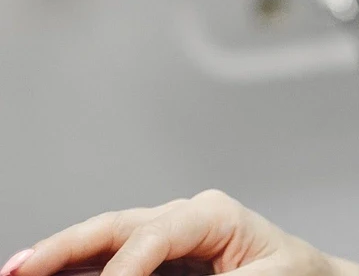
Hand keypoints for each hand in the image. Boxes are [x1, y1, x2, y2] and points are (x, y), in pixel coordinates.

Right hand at [11, 191, 338, 275]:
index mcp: (215, 213)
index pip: (153, 235)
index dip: (123, 268)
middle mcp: (185, 216)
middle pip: (114, 226)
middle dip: (64, 247)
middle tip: (20, 268)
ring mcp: (168, 234)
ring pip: (103, 240)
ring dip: (60, 256)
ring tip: (18, 270)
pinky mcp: (160, 257)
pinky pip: (111, 259)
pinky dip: (80, 269)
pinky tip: (47, 274)